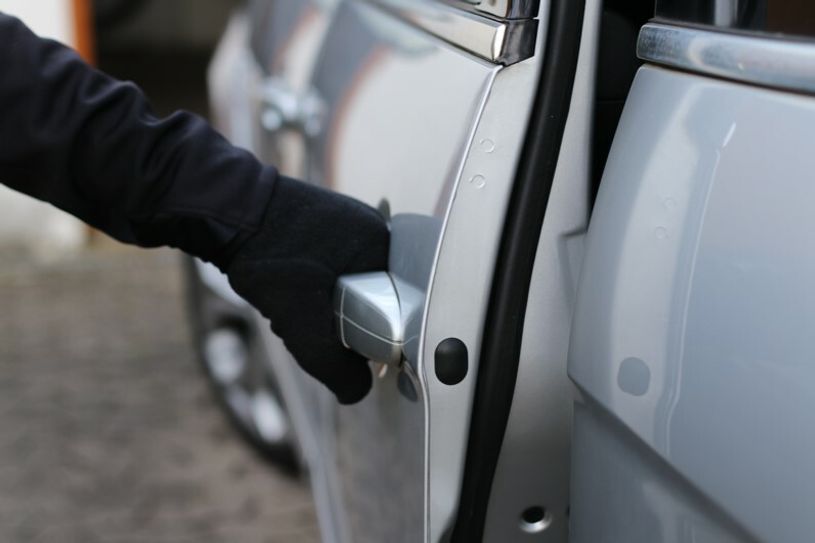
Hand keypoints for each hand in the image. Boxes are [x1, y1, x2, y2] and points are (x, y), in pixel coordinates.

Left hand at [226, 176, 388, 403]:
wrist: (226, 212)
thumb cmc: (269, 256)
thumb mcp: (303, 322)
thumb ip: (333, 366)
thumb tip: (357, 393)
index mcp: (383, 244)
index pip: (400, 304)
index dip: (382, 334)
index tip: (358, 352)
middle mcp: (373, 229)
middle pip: (377, 296)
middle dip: (351, 322)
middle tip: (322, 328)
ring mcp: (348, 224)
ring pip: (354, 285)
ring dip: (332, 307)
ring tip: (301, 306)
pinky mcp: (324, 226)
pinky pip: (336, 270)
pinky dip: (319, 289)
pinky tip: (295, 293)